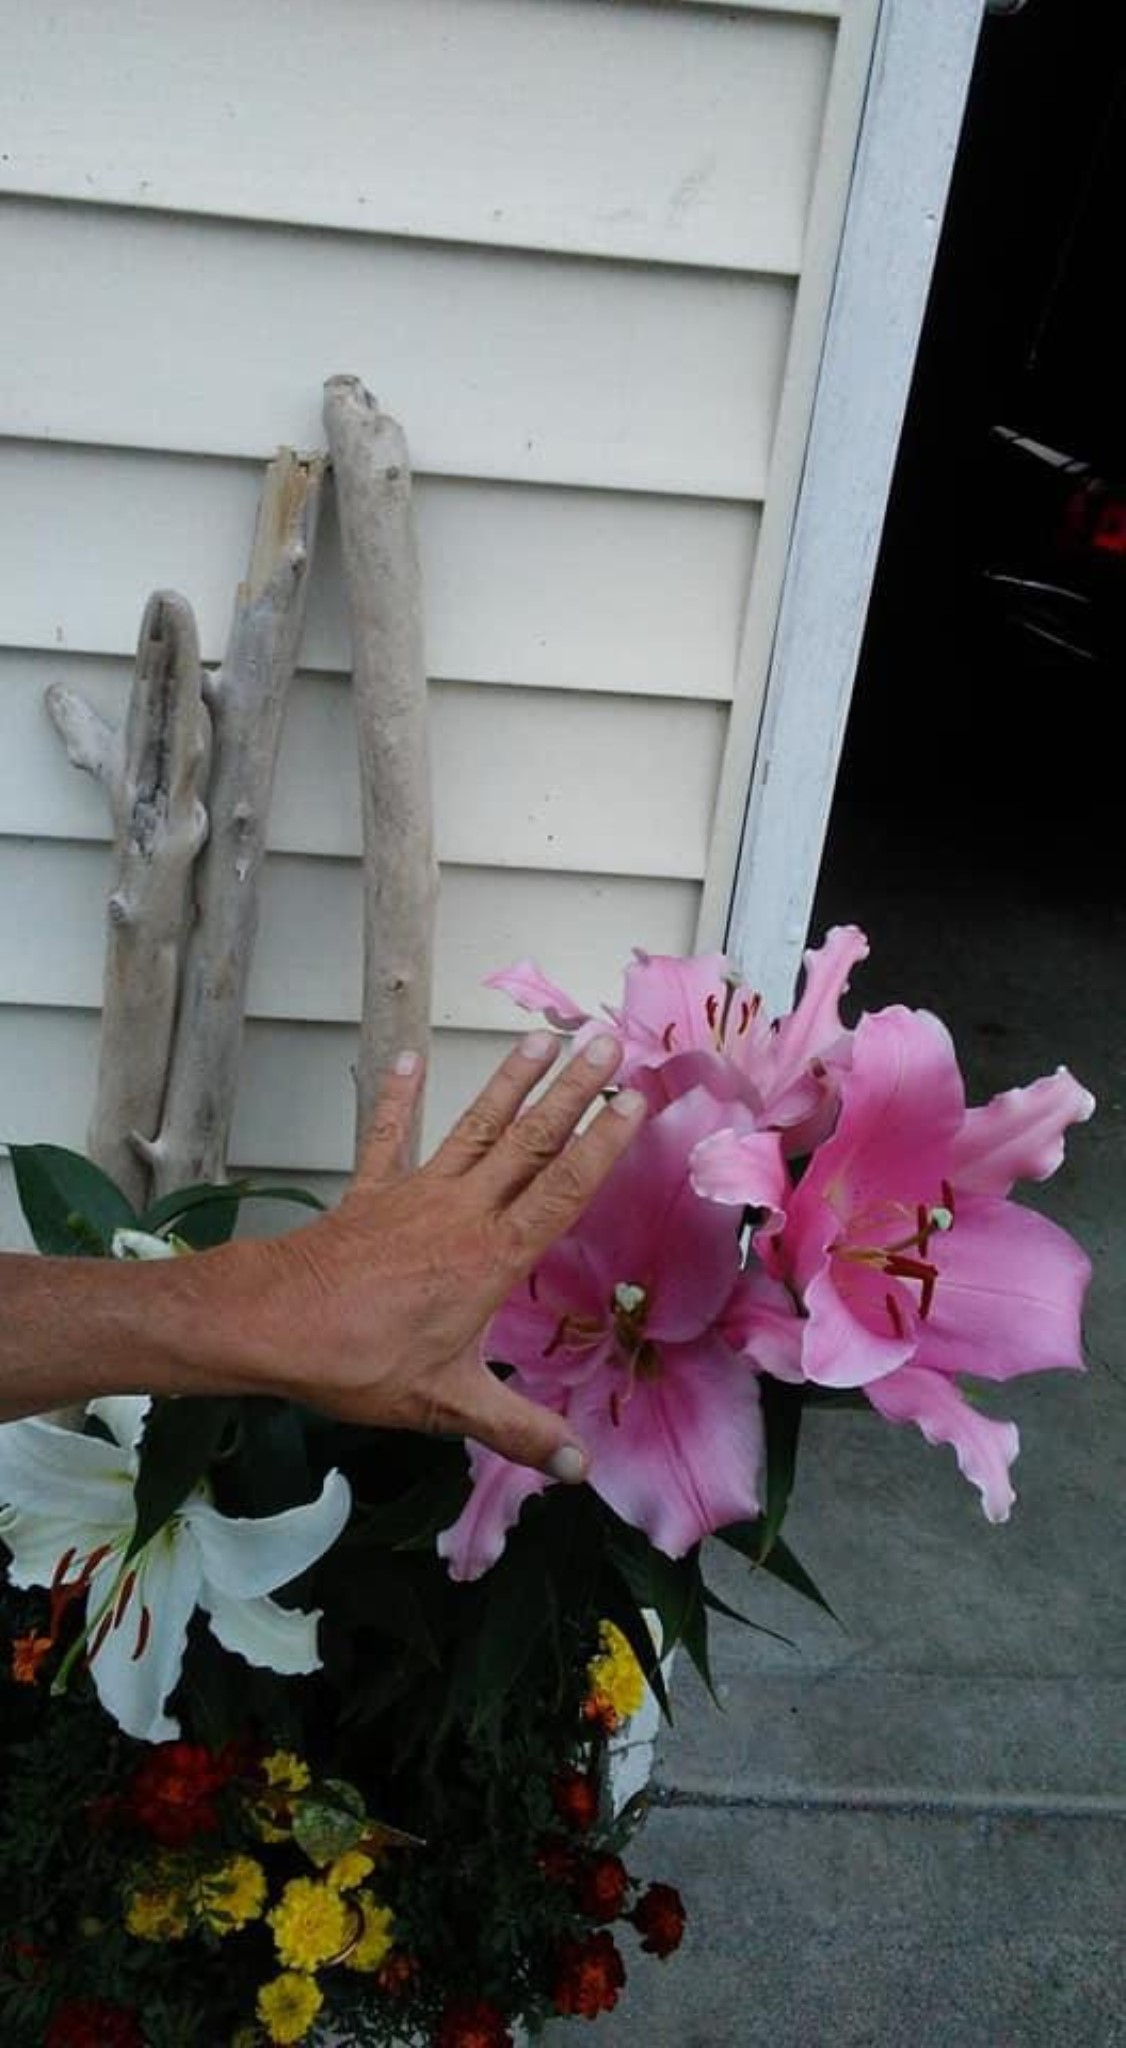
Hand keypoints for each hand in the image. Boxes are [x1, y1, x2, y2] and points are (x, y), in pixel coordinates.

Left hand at [217, 1033, 644, 1477]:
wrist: (270, 1325)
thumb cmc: (360, 1363)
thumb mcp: (447, 1405)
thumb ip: (519, 1431)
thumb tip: (580, 1469)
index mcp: (492, 1258)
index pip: (562, 1190)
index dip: (603, 1145)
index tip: (636, 1100)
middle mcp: (463, 1212)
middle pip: (529, 1142)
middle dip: (572, 1092)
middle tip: (607, 1042)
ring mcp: (415, 1195)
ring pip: (474, 1128)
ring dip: (509, 1082)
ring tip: (541, 1036)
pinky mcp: (371, 1194)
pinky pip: (388, 1137)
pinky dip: (397, 1097)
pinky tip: (408, 1056)